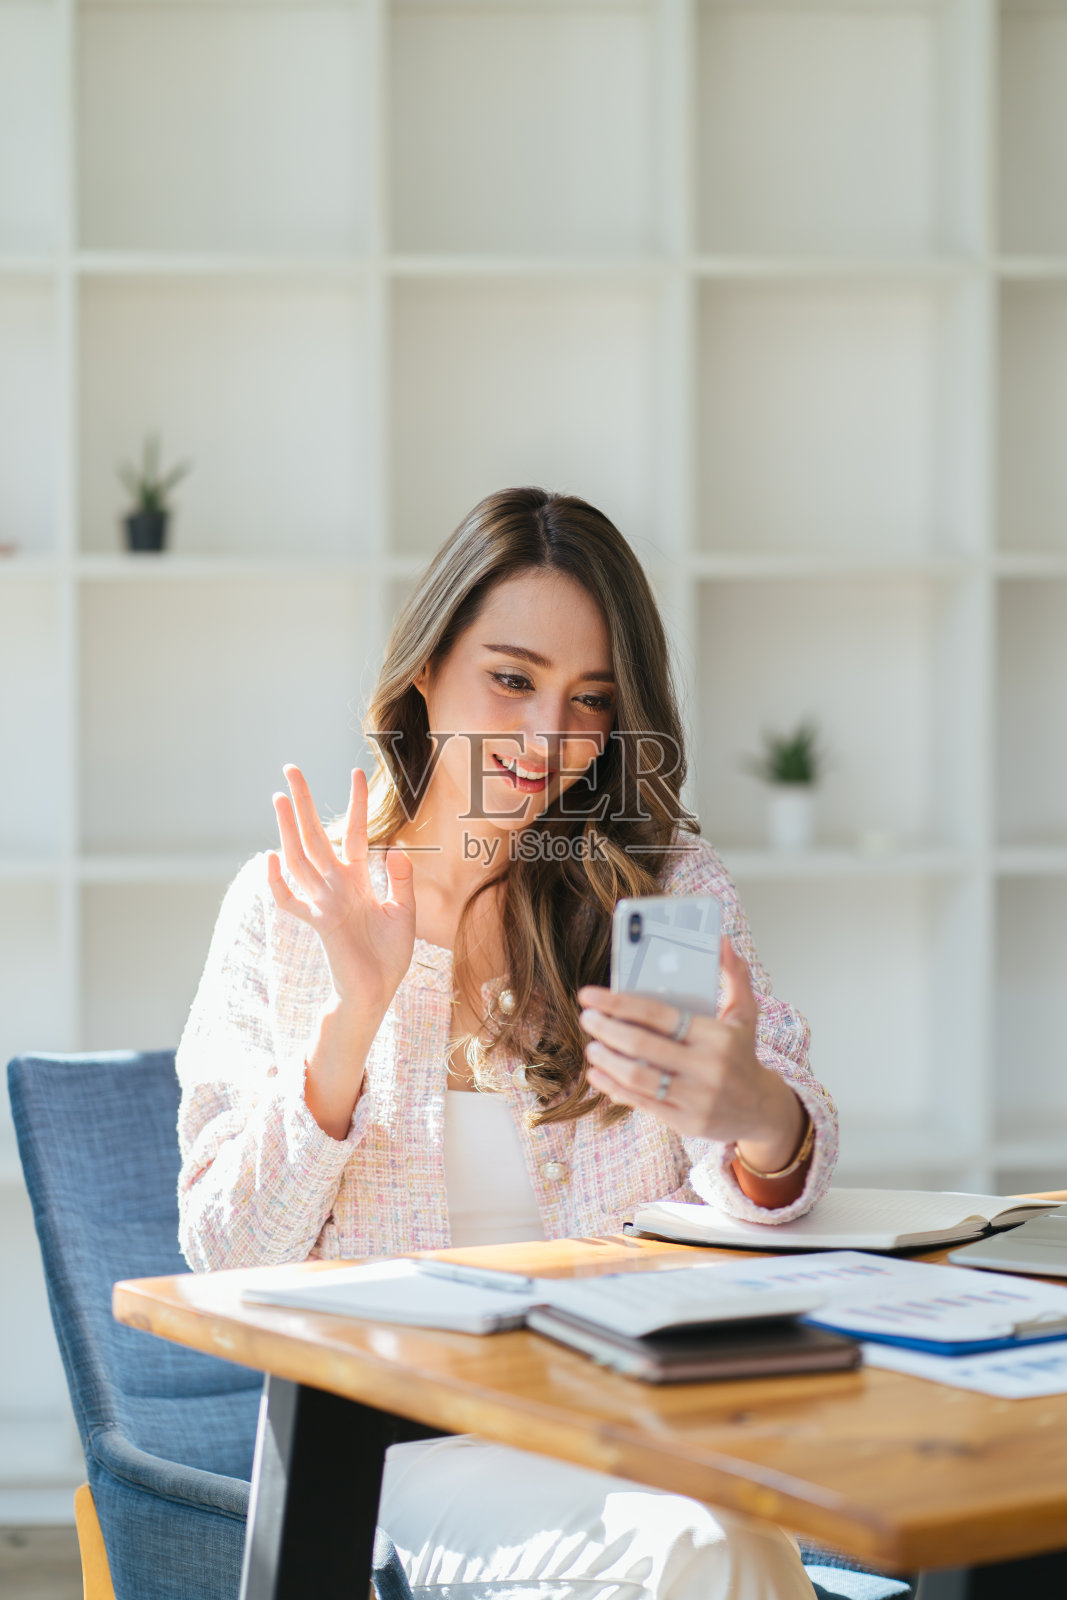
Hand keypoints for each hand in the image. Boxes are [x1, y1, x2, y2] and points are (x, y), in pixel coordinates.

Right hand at [267, 764, 414, 1019]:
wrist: (377, 991)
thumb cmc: (389, 955)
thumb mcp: (405, 912)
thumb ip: (401, 881)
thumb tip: (395, 851)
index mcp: (357, 880)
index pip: (353, 833)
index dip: (355, 804)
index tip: (356, 773)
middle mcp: (336, 885)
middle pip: (315, 835)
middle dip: (304, 803)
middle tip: (291, 769)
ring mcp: (324, 902)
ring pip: (300, 858)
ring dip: (288, 829)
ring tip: (279, 798)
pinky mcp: (319, 923)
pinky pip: (292, 901)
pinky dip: (278, 882)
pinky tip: (270, 857)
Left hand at [577, 936, 804, 1163]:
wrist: (762, 1109)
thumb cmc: (742, 1054)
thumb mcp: (745, 1014)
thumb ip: (734, 976)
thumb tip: (724, 941)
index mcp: (718, 1035)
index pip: (659, 1014)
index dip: (619, 1003)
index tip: (589, 995)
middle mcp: (708, 1067)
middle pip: (643, 1045)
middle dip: (606, 1029)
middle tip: (587, 1018)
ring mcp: (697, 1098)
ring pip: (638, 1077)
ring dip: (607, 1060)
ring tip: (591, 1046)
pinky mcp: (686, 1121)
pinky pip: (642, 1102)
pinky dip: (614, 1087)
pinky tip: (598, 1073)